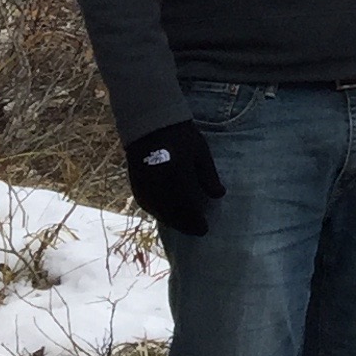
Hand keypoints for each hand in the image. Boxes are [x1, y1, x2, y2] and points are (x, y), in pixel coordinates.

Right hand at [124, 120, 223, 235]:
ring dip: (171, 220)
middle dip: (184, 224)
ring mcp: (144, 186)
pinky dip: (158, 212)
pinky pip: (147, 205)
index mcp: (176, 177)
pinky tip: (167, 214)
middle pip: (171, 213)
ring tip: (184, 224)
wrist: (150, 125)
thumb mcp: (200, 153)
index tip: (205, 229)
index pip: (186, 207)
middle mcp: (157, 186)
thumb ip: (208, 176)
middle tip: (196, 230)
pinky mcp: (136, 184)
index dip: (195, 222)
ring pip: (158, 211)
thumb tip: (219, 195)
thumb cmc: (181, 137)